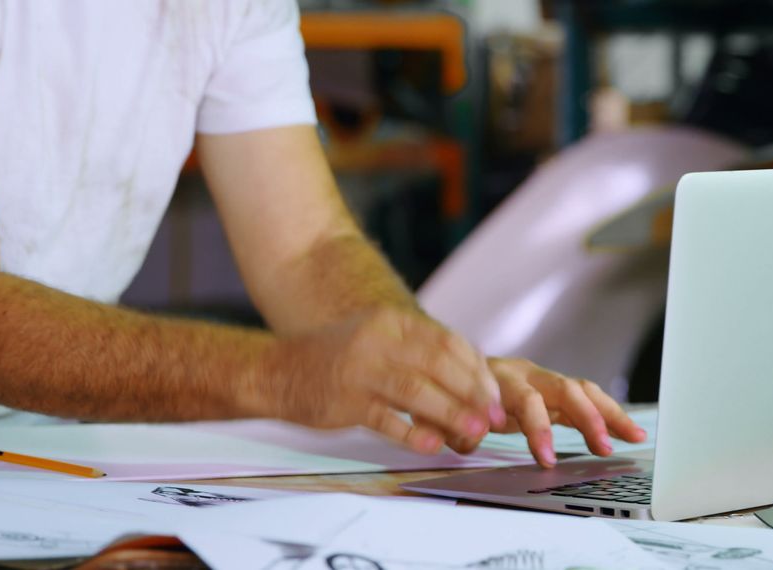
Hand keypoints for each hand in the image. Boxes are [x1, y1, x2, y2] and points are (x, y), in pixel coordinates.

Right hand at [250, 307, 505, 453]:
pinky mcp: (345, 400)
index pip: (448, 342)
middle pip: (439, 363)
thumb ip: (420, 354)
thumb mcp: (380, 340)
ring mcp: (360, 369)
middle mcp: (378, 340)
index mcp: (393, 322)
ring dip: (452, 412)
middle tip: (494, 418)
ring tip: (474, 432)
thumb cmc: (339, 360)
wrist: (278, 370)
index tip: (495, 396)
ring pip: (417, 390)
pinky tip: (432, 445)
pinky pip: (385, 419)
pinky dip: (412, 432)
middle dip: (473, 392)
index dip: (477, 371)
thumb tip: (472, 379)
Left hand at [443, 358, 646, 467]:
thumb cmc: (451, 392)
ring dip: (609, 415)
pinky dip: (607, 415)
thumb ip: (455, 428)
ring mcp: (543, 380)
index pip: (527, 400)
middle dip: (588, 419)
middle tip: (603, 448)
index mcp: (499, 378)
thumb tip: (468, 439)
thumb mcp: (443, 411)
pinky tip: (628, 432)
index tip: (547, 459)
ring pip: (582, 391)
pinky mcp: (554, 391)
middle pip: (565, 389)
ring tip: (634, 437)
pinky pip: (586, 398)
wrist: (453, 366)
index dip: (539, 429)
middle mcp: (526, 373)